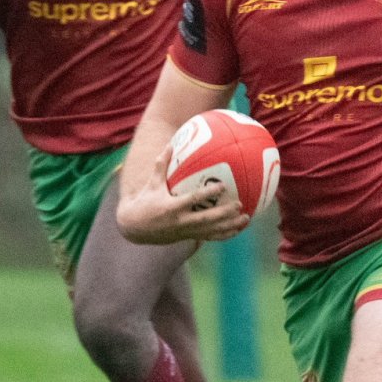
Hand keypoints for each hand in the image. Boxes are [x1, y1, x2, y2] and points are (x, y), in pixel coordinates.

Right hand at [116, 147, 250, 243]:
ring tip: (246, 218)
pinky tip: (238, 229)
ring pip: (212, 230)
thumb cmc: (144, 201)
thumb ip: (161, 164)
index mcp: (172, 207)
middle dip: (224, 213)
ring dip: (230, 226)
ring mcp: (186, 231)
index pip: (193, 200)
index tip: (222, 186)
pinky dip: (225, 234)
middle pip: (207, 219)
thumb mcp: (152, 183)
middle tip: (239, 204)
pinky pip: (210, 237)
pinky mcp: (188, 237)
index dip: (208, 193)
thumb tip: (170, 144)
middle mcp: (181, 221)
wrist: (135, 228)